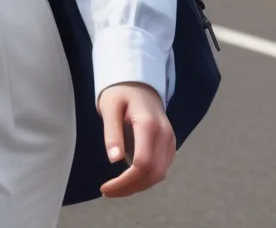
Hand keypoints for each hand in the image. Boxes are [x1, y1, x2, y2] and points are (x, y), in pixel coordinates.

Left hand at [97, 82, 174, 199]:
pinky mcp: (169, 146)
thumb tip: (114, 160)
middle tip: (108, 191)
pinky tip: (129, 178)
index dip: (125, 181)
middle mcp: (165, 135)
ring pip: (159, 175)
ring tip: (116, 187)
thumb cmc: (121, 92)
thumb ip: (112, 132)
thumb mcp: (109, 106)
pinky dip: (145, 179)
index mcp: (149, 124)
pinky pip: (160, 169)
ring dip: (138, 186)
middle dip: (130, 188)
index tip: (105, 188)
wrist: (139, 84)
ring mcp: (170, 141)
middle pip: (153, 174)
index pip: (143, 163)